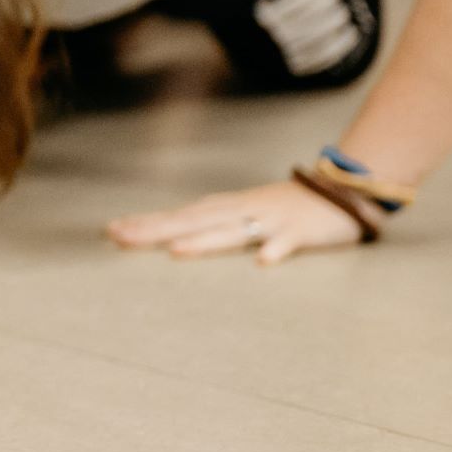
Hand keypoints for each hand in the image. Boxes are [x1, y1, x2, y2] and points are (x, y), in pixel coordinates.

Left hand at [107, 177, 367, 266]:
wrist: (340, 189)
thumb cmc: (287, 207)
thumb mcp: (245, 212)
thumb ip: (214, 223)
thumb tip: (175, 235)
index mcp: (226, 209)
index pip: (179, 216)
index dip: (146, 223)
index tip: (111, 232)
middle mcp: (242, 211)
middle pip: (193, 221)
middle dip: (157, 230)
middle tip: (120, 237)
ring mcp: (270, 220)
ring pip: (234, 230)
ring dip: (205, 241)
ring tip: (174, 251)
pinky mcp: (301, 231)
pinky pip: (288, 242)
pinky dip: (275, 249)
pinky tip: (262, 262)